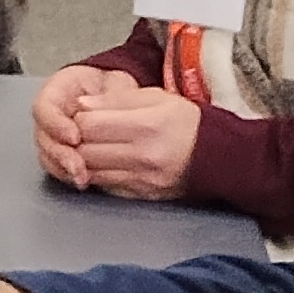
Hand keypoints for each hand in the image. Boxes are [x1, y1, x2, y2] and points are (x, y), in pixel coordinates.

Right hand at [31, 65, 125, 183]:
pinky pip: (57, 168)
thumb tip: (97, 107)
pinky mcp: (61, 155)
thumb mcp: (117, 84)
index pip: (45, 106)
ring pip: (46, 155)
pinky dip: (69, 176)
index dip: (56, 124)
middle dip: (59, 154)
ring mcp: (52, 136)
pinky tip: (83, 181)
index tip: (75, 137)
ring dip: (62, 169)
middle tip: (77, 166)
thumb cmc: (115, 90)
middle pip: (42, 136)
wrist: (119, 102)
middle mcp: (49, 115)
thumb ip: (108, 96)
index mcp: (57, 90)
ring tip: (81, 178)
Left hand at [62, 85, 201, 200]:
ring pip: (91, 171)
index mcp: (146, 125)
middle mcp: (143, 155)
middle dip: (75, 140)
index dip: (77, 119)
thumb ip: (116, 99)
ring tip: (90, 146)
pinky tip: (102, 163)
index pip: (90, 125)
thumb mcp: (156, 97)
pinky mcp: (141, 194)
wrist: (218, 156)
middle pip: (85, 150)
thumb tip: (81, 104)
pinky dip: (97, 174)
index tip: (81, 115)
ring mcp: (142, 179)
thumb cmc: (186, 122)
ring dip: (82, 160)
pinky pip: (105, 186)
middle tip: (79, 132)